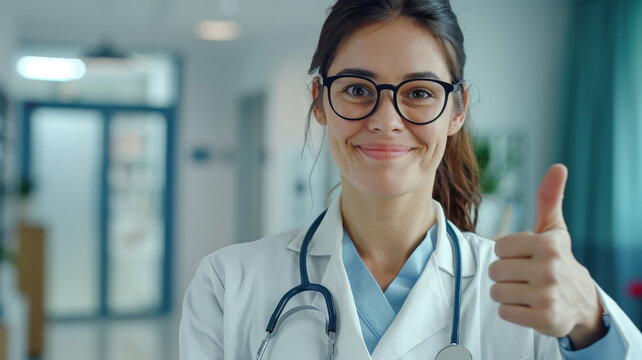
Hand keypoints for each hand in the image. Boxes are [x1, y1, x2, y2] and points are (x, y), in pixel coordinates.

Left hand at [488, 164, 606, 348]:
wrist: (580, 301)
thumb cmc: (558, 259)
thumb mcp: (554, 229)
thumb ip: (549, 198)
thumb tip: (558, 166)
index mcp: (548, 244)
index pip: (499, 247)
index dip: (506, 253)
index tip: (524, 257)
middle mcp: (550, 269)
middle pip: (495, 270)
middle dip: (505, 274)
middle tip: (525, 276)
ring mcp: (548, 295)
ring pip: (497, 292)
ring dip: (507, 293)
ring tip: (527, 291)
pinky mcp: (544, 319)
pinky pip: (504, 312)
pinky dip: (511, 311)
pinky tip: (529, 306)